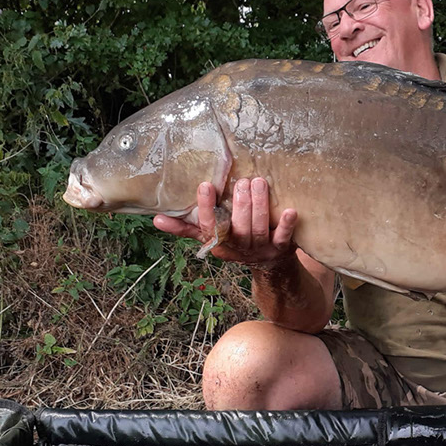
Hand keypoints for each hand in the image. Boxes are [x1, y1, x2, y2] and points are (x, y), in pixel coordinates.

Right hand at [153, 177, 296, 264]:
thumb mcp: (210, 236)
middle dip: (240, 204)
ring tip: (260, 182)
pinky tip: (290, 210)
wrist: (269, 264)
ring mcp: (261, 249)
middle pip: (237, 227)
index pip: (209, 226)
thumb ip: (186, 227)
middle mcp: (239, 248)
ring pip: (258, 229)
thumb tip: (155, 219)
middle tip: (242, 181)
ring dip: (260, 206)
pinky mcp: (281, 248)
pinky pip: (283, 237)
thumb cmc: (235, 240)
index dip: (207, 208)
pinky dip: (286, 225)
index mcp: (219, 243)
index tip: (206, 185)